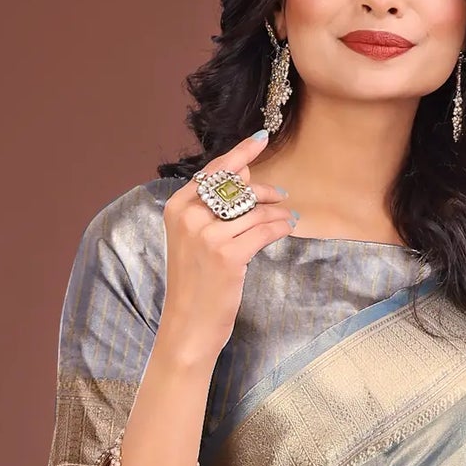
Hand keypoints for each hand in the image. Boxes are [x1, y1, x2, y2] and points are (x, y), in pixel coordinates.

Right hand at [157, 130, 297, 365]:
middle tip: (281, 196)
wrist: (188, 326)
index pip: (214, 171)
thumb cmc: (194, 283)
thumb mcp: (194, 239)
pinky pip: (264, 230)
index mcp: (178, 208)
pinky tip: (287, 227)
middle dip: (264, 189)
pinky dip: (280, 226)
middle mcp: (190, 217)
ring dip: (276, 211)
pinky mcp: (228, 256)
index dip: (240, 153)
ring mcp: (208, 236)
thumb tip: (243, 172)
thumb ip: (213, 206)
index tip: (261, 139)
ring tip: (287, 217)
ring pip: (255, 210)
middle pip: (237, 187)